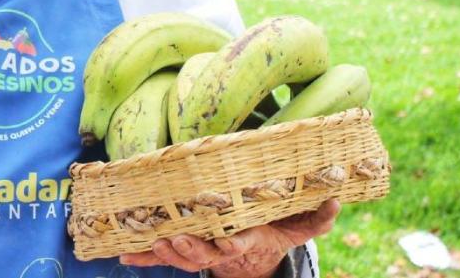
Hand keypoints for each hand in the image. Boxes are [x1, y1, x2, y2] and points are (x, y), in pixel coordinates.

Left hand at [120, 198, 339, 277]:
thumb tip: (335, 202)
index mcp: (245, 241)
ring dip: (163, 252)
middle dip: (189, 248)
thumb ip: (314, 219)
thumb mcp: (294, 227)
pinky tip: (125, 253)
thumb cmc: (270, 232)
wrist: (249, 254)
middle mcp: (219, 249)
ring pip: (179, 256)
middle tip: (176, 239)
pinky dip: (142, 255)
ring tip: (150, 244)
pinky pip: (159, 254)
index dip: (231, 245)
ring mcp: (198, 250)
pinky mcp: (181, 248)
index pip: (238, 244)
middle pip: (203, 253)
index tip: (227, 243)